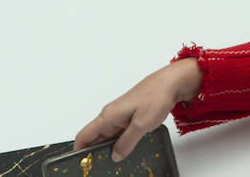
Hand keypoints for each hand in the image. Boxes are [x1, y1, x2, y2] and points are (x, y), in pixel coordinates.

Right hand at [74, 59, 200, 161]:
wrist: (170, 82)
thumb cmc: (156, 96)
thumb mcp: (141, 124)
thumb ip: (127, 142)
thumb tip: (115, 156)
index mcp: (108, 116)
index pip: (84, 136)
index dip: (79, 151)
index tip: (82, 163)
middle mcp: (110, 115)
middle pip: (95, 138)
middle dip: (95, 153)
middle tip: (101, 166)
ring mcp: (119, 115)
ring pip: (107, 136)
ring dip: (109, 148)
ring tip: (115, 161)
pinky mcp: (128, 116)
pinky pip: (118, 132)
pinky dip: (119, 142)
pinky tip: (127, 149)